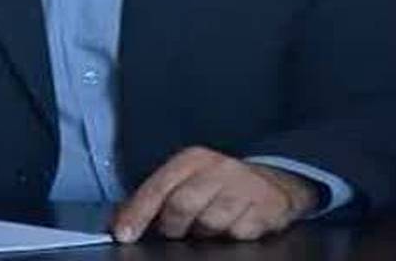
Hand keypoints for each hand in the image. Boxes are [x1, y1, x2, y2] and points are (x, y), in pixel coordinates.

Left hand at [111, 147, 317, 242]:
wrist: (274, 182)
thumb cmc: (221, 184)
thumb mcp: (189, 179)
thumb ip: (158, 197)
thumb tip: (121, 221)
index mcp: (194, 159)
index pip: (159, 187)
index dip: (138, 213)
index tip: (124, 234)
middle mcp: (219, 168)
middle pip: (182, 205)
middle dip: (174, 226)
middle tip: (177, 232)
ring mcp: (244, 187)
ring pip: (211, 222)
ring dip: (206, 232)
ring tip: (209, 226)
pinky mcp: (266, 207)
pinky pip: (239, 233)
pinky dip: (233, 235)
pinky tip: (234, 227)